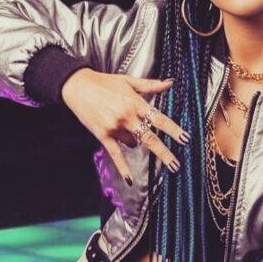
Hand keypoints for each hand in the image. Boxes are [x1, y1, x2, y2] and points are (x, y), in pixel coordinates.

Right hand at [60, 69, 189, 185]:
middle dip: (164, 153)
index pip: (158, 118)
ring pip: (133, 144)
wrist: (77, 86)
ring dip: (135, 141)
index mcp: (135, 102)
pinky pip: (116, 155)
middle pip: (150, 138)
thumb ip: (150, 85)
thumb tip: (170, 83)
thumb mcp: (128, 81)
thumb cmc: (104, 82)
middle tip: (176, 165)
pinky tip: (129, 180)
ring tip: (125, 128)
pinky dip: (123, 168)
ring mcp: (114, 127)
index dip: (173, 129)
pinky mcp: (103, 135)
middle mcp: (126, 116)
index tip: (185, 139)